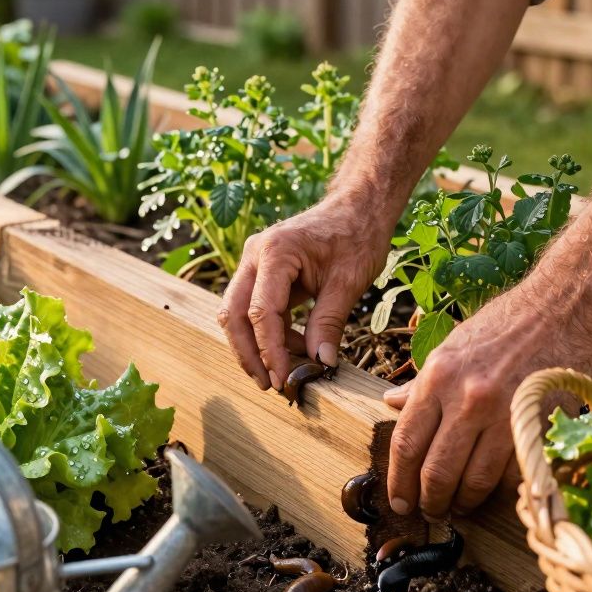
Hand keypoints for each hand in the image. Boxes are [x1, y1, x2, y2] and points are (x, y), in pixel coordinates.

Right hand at [219, 194, 392, 390]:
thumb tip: (319, 363)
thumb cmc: (356, 236)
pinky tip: (292, 347)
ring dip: (254, 345)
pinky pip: (252, 308)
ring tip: (285, 369)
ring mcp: (253, 263)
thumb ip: (329, 323)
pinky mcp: (260, 273)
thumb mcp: (348, 282)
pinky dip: (267, 332)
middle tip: (269, 384)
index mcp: (275, 252)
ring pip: (236, 313)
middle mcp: (254, 255)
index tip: (282, 379)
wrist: (358, 207)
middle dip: (249, 353)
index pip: (261, 311)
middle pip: (234, 314)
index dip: (270, 350)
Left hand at [382, 279, 591, 518]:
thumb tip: (390, 405)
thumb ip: (421, 383)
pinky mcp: (539, 427)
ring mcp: (505, 416)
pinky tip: (496, 492)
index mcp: (438, 377)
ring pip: (475, 482)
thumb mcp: (452, 345)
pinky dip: (503, 491)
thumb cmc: (507, 323)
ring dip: (465, 502)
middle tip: (430, 511)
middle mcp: (467, 399)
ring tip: (460, 506)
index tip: (399, 500)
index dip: (399, 481)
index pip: (407, 443)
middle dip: (429, 501)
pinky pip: (515, 476)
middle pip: (437, 472)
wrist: (565, 308)